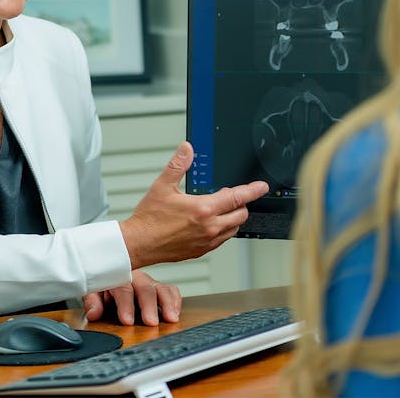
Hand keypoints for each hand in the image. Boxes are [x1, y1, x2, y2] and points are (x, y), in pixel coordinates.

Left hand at [82, 270, 181, 325]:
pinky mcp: (158, 287)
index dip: (125, 305)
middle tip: (151, 322)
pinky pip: (171, 290)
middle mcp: (135, 277)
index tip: (127, 320)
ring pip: (161, 288)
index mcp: (117, 277)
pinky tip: (175, 313)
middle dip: (149, 306)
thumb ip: (93, 302)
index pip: (122, 289)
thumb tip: (94, 313)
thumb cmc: (101, 285)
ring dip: (167, 303)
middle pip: (145, 288)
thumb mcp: (92, 291)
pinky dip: (175, 300)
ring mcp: (148, 282)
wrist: (107, 273)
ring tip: (171, 318)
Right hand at [119, 142, 269, 268]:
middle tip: (232, 196)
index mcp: (203, 209)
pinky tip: (212, 224)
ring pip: (234, 228)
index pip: (237, 197)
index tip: (261, 187)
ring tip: (222, 209)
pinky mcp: (201, 250)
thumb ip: (178, 165)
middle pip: (241, 214)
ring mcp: (207, 241)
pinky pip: (222, 240)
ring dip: (233, 218)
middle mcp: (209, 227)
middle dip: (241, 204)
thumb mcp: (162, 186)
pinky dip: (224, 230)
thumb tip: (187, 149)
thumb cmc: (149, 218)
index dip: (253, 190)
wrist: (138, 243)